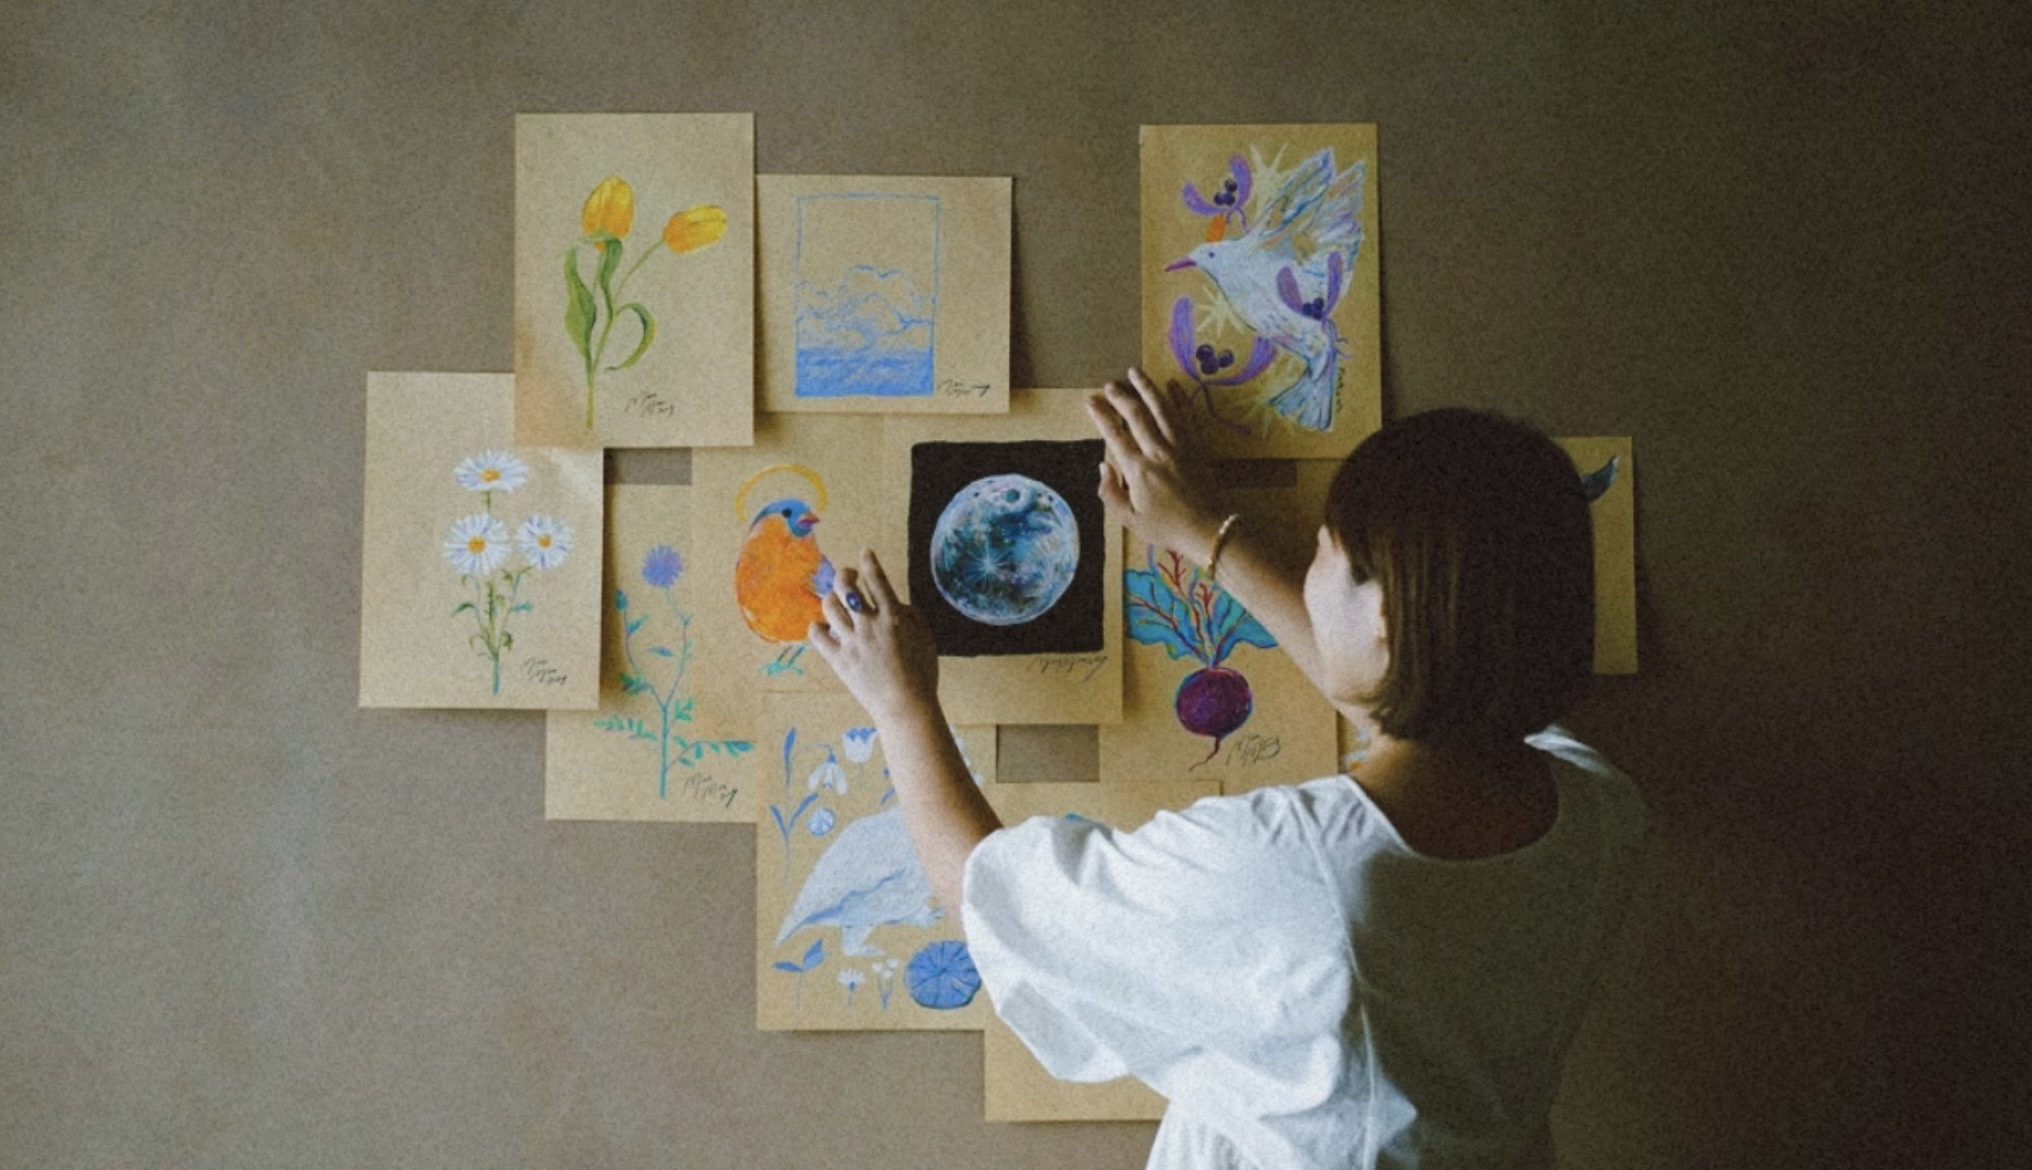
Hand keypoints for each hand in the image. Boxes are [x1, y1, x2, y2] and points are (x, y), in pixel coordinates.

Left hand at [808, 548, 941, 724]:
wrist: (905, 706)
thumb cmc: (922, 675)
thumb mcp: (927, 639)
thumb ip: (913, 616)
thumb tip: (898, 604)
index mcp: (893, 617)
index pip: (877, 580)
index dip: (869, 562)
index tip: (865, 552)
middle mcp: (869, 625)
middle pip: (846, 587)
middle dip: (844, 574)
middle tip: (848, 576)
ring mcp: (851, 642)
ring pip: (829, 607)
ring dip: (831, 599)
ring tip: (836, 602)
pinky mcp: (838, 660)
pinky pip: (817, 635)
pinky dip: (817, 627)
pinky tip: (824, 627)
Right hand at [1087, 367, 1227, 562]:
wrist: (1208, 529)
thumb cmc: (1167, 527)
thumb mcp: (1131, 520)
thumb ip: (1111, 493)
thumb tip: (1103, 467)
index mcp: (1138, 470)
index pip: (1115, 435)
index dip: (1101, 415)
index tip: (1090, 400)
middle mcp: (1158, 451)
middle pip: (1137, 415)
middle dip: (1121, 396)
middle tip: (1109, 384)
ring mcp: (1180, 445)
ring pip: (1162, 408)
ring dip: (1147, 388)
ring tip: (1135, 372)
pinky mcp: (1197, 445)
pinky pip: (1187, 415)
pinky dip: (1179, 398)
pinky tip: (1172, 385)